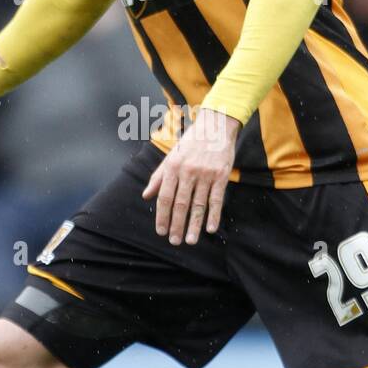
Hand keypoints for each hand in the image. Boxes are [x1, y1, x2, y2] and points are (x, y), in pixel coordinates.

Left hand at [142, 107, 238, 245]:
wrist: (215, 126)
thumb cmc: (191, 143)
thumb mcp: (171, 156)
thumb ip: (158, 177)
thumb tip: (146, 195)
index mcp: (173, 167)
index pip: (165, 197)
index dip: (162, 216)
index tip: (161, 231)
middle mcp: (188, 171)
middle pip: (180, 204)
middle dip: (176, 225)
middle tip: (174, 241)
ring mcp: (205, 174)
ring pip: (198, 204)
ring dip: (194, 224)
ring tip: (190, 240)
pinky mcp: (221, 175)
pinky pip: (217, 199)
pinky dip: (214, 215)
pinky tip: (210, 228)